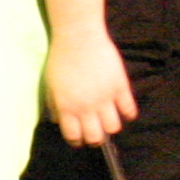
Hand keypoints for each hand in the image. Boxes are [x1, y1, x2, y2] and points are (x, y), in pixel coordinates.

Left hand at [45, 25, 134, 147]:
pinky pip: (129, 110)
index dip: (77, 141)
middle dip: (96, 139)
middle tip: (96, 132)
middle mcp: (86, 107)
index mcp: (66, 108)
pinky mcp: (120, 88)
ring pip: (114, 128)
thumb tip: (57, 122)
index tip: (80, 138)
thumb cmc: (60, 61)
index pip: (74, 136)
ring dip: (111, 127)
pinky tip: (123, 109)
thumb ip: (54, 106)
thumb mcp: (50, 86)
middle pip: (96, 137)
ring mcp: (105, 98)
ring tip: (108, 120)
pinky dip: (128, 114)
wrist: (78, 39)